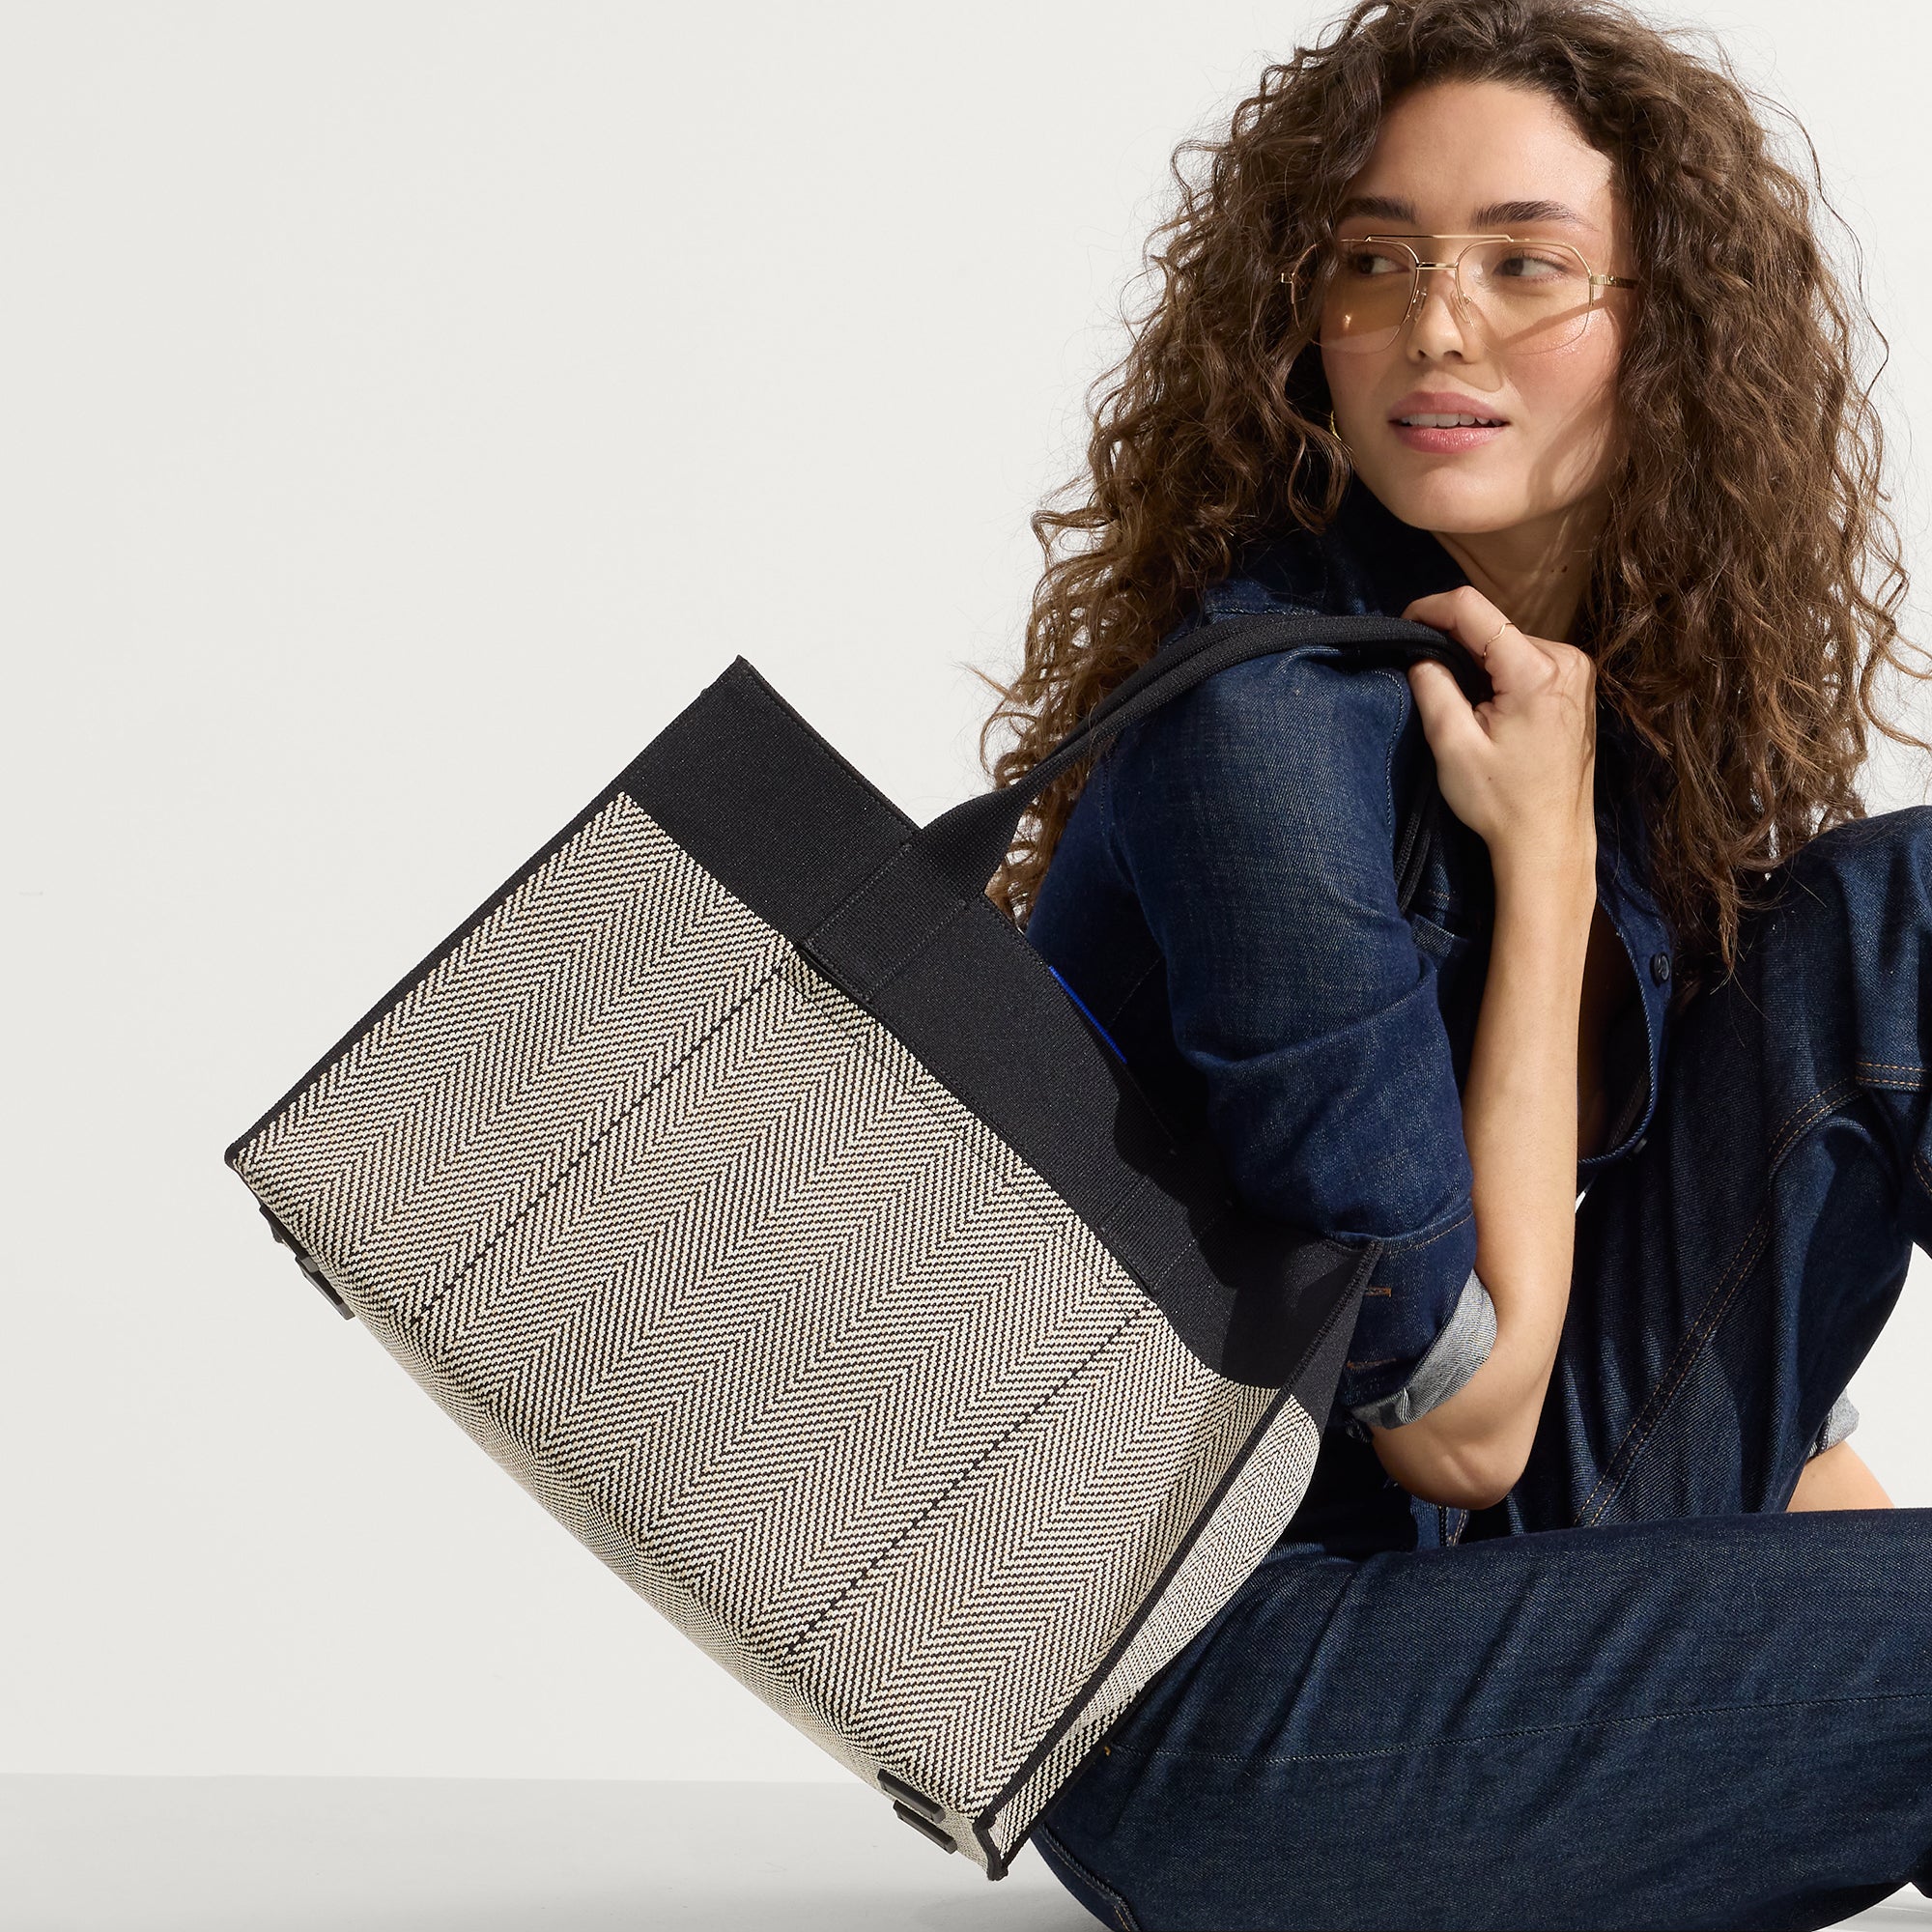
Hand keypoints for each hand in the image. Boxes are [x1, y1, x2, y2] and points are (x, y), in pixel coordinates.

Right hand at [1401, 586, 1596, 873]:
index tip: (1402, 628)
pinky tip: (1488, 705)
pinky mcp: (1577, 683)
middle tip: (1426, 675)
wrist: (1550, 840)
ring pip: (1507, 640)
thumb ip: (1432, 687)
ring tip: (1460, 699)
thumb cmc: (1502, 802)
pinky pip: (1526, 658)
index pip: (1472, 608)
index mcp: (1535, 671)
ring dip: (1476, 659)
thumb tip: (1420, 654)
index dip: (1429, 609)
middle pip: (1492, 624)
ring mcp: (1576, 670)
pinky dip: (1499, 670)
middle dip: (1453, 641)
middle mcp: (1565, 659)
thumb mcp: (1452, 745)